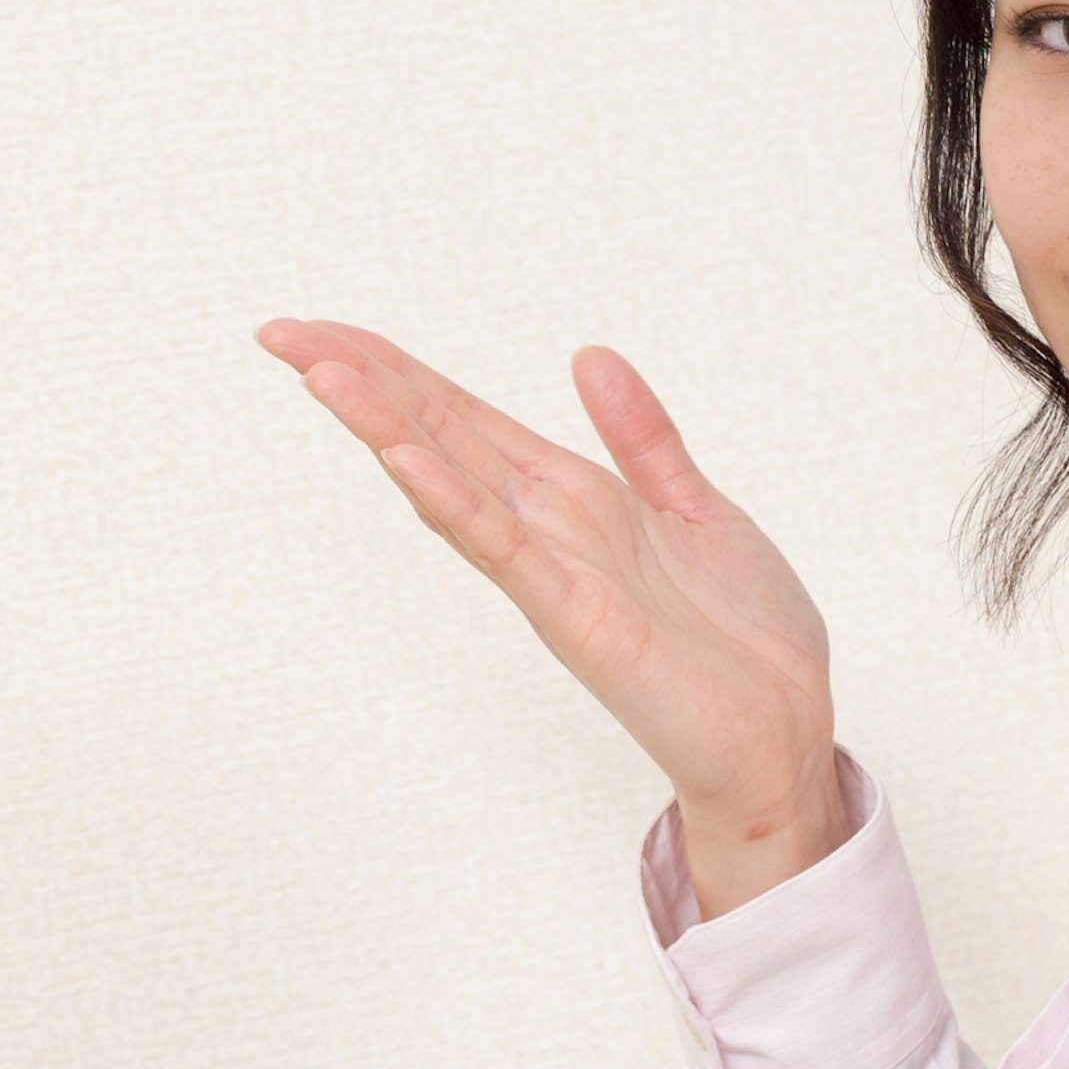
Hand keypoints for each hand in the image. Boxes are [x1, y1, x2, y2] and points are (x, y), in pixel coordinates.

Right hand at [256, 317, 849, 914]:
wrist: (787, 738)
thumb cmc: (744, 640)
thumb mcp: (699, 508)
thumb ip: (642, 437)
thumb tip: (588, 354)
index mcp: (574, 496)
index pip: (464, 418)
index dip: (398, 369)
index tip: (326, 331)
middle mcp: (546, 528)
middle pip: (437, 436)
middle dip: (362, 381)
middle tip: (281, 332)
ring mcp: (552, 573)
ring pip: (451, 484)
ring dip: (385, 428)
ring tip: (319, 374)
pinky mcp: (575, 618)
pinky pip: (502, 550)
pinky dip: (452, 502)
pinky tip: (403, 458)